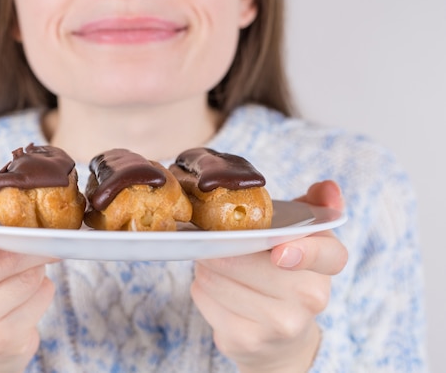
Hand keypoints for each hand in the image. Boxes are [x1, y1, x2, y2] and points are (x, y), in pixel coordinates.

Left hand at [191, 180, 347, 372]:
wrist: (280, 340)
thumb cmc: (286, 274)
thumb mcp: (303, 238)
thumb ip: (315, 207)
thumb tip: (327, 186)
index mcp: (326, 267)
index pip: (328, 256)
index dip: (306, 253)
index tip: (279, 252)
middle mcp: (310, 299)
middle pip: (250, 263)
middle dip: (222, 245)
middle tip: (214, 236)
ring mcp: (278, 325)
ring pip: (219, 279)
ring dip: (206, 264)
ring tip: (215, 261)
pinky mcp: (244, 340)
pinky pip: (204, 298)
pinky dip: (200, 286)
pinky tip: (213, 286)